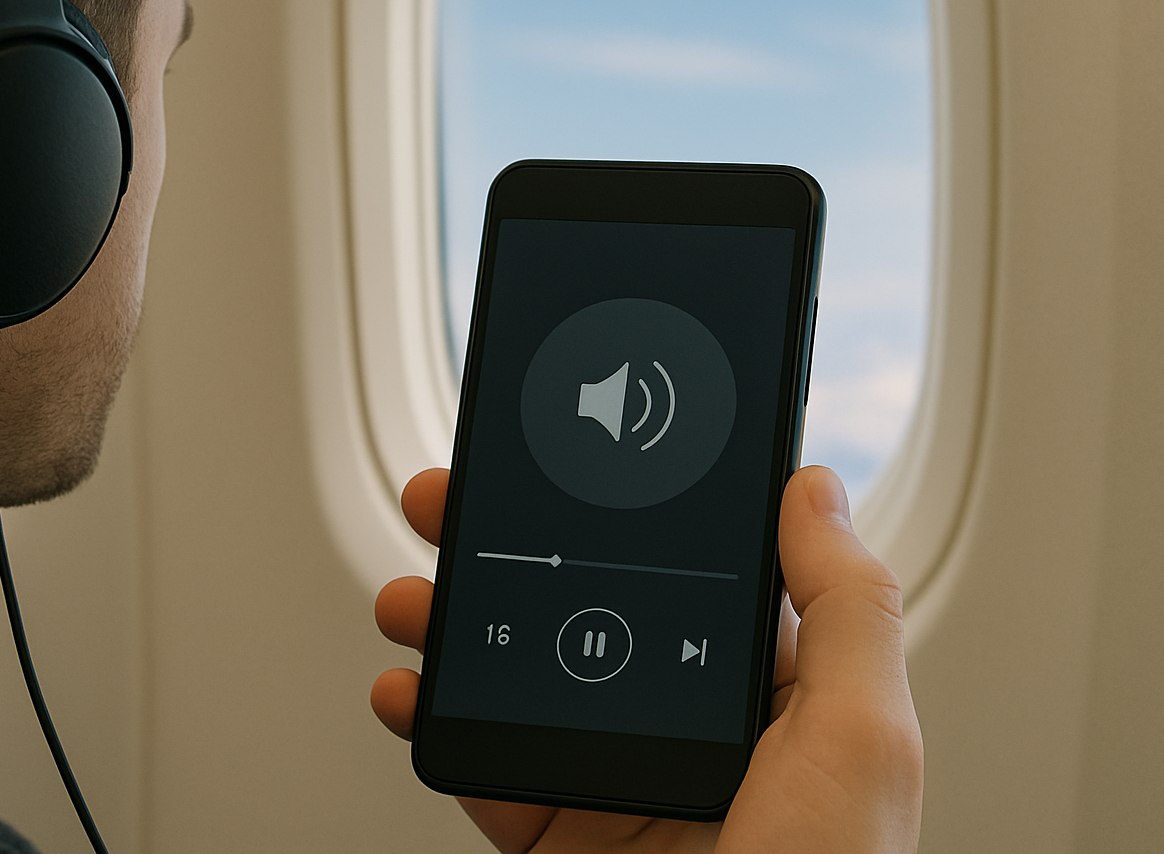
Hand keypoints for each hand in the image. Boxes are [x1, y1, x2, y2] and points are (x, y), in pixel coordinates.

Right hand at [371, 466, 922, 853]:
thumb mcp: (862, 743)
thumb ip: (845, 609)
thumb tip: (813, 487)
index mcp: (766, 696)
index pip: (682, 571)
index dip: (617, 507)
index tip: (564, 456)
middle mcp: (687, 732)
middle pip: (578, 609)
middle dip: (502, 548)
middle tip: (448, 504)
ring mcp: (615, 783)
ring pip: (517, 678)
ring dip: (450, 624)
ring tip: (411, 598)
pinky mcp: (558, 836)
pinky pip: (482, 765)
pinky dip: (432, 721)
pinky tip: (409, 689)